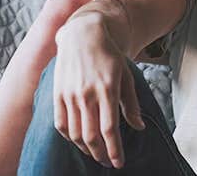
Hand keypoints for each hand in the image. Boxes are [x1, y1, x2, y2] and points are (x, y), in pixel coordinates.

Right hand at [52, 16, 145, 167]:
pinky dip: (70, 137)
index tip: (119, 162)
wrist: (82, 35)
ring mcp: (70, 95)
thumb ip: (131, 103)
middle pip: (92, 136)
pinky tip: (78, 141)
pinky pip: (61, 124)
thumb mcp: (126, 75)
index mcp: (107, 89)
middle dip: (101, 155)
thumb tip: (138, 127)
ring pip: (76, 133)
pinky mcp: (57, 94)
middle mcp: (87, 94)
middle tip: (107, 163)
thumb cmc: (109, 56)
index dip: (114, 150)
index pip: (110, 129)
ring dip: (86, 149)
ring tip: (95, 155)